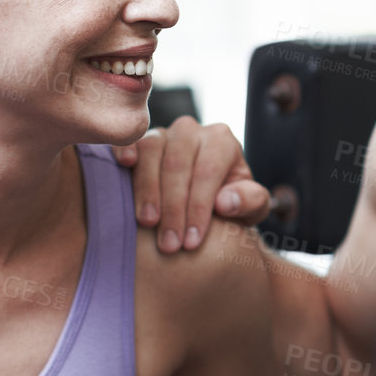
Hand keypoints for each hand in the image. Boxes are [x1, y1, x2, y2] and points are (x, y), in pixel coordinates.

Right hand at [112, 116, 271, 252]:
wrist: (206, 198)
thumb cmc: (230, 203)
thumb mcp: (250, 208)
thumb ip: (249, 202)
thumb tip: (225, 202)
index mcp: (222, 141)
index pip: (208, 171)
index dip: (198, 207)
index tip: (191, 242)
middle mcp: (192, 130)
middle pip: (178, 163)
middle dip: (173, 207)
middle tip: (169, 244)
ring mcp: (163, 132)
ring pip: (152, 150)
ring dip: (147, 189)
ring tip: (147, 223)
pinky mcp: (138, 139)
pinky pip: (130, 139)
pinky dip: (124, 149)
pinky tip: (125, 166)